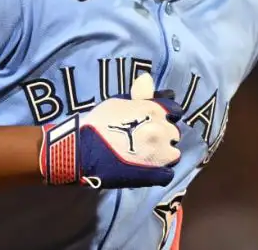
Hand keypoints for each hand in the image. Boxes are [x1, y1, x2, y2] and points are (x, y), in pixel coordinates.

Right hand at [40, 73, 183, 188]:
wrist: (82, 150)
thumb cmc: (98, 122)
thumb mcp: (119, 102)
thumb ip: (141, 95)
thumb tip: (154, 83)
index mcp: (155, 111)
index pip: (175, 111)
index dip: (167, 116)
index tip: (156, 121)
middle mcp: (162, 131)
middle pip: (174, 134)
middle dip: (163, 135)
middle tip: (146, 139)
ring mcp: (160, 154)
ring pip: (173, 154)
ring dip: (164, 154)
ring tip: (147, 156)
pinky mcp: (154, 175)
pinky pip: (167, 175)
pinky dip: (160, 172)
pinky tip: (148, 169)